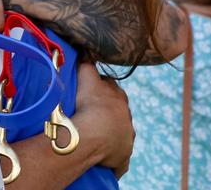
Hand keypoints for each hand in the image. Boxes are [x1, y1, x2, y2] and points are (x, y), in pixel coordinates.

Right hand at [74, 63, 134, 177]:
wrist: (94, 133)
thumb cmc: (90, 103)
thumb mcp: (87, 78)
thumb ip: (86, 64)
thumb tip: (84, 51)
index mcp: (119, 97)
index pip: (110, 88)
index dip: (99, 88)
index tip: (87, 91)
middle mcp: (126, 116)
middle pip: (117, 111)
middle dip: (106, 111)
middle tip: (88, 113)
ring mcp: (126, 137)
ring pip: (119, 133)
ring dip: (108, 133)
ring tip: (91, 135)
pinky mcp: (123, 157)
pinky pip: (118, 159)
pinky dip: (112, 159)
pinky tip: (102, 159)